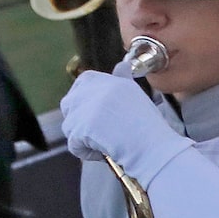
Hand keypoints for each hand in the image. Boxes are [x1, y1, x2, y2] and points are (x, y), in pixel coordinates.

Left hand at [59, 70, 183, 180]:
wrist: (149, 143)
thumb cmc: (147, 122)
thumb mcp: (135, 92)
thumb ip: (122, 78)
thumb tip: (123, 65)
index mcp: (101, 79)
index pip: (83, 83)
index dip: (87, 99)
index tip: (101, 112)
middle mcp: (88, 90)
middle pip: (70, 104)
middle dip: (80, 118)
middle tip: (101, 129)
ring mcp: (81, 109)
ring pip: (70, 127)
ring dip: (84, 137)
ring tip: (106, 140)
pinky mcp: (77, 129)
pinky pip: (74, 145)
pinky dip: (87, 152)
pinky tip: (104, 150)